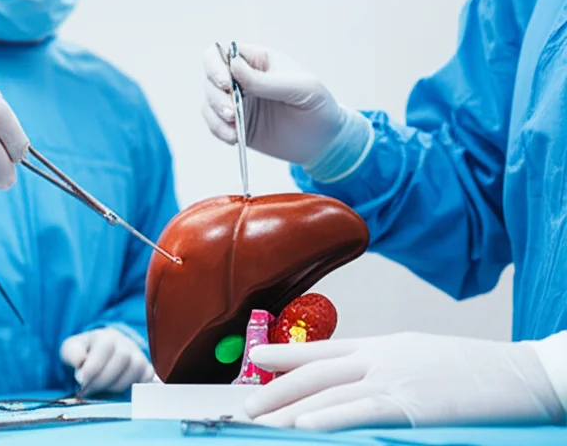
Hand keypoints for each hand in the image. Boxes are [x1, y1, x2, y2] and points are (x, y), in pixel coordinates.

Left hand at [60, 328, 153, 395]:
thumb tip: (80, 362)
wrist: (96, 357)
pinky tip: (120, 391)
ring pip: (137, 367)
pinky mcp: (146, 368)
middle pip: (123, 356)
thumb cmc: (82, 354)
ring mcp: (137, 354)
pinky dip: (136, 385)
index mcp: (105, 335)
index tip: (81, 380)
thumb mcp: (70, 350)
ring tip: (103, 390)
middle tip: (89, 390)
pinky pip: (148, 376)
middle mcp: (124, 342)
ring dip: (118, 384)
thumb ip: (72, 354)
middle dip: (104, 378)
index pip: (105, 346)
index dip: (93, 366)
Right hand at [203, 43, 346, 165]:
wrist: (324, 141)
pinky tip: (234, 138)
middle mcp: (242, 79)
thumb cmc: (317, 105)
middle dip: (216, 96)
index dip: (216, 66)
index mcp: (257, 61)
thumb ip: (265, 80)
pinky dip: (218, 131)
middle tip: (232, 112)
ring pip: (209, 102)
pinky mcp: (236, 125)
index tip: (226, 83)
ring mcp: (237, 103)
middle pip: (210, 78)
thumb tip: (233, 65)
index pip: (221, 53)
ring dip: (215, 115)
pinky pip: (214, 124)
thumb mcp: (299, 88)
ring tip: (234, 127)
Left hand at [245, 332, 565, 430]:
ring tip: (263, 422)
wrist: (525, 375)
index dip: (287, 355)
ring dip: (292, 409)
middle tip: (248, 406)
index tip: (257, 359)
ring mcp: (397, 380)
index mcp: (385, 346)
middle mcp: (383, 358)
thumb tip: (358, 381)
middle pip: (317, 371)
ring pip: (331, 393)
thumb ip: (388, 368)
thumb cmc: (477, 373)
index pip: (325, 349)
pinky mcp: (414, 406)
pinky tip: (305, 428)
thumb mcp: (423, 358)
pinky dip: (329, 419)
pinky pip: (362, 412)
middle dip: (278, 389)